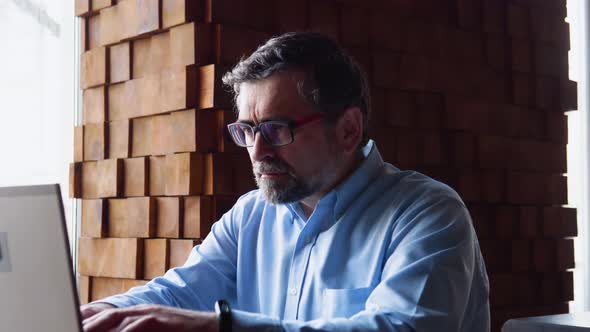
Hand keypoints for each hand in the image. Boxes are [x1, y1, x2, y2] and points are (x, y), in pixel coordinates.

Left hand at [82, 304, 218, 331]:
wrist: (209, 327)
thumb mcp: (153, 331)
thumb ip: (134, 331)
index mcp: (136, 315)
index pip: (105, 315)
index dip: (87, 318)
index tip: (70, 322)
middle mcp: (140, 311)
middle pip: (106, 316)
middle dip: (87, 324)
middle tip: (70, 327)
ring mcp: (150, 314)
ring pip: (118, 320)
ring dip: (99, 328)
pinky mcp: (160, 320)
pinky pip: (137, 326)